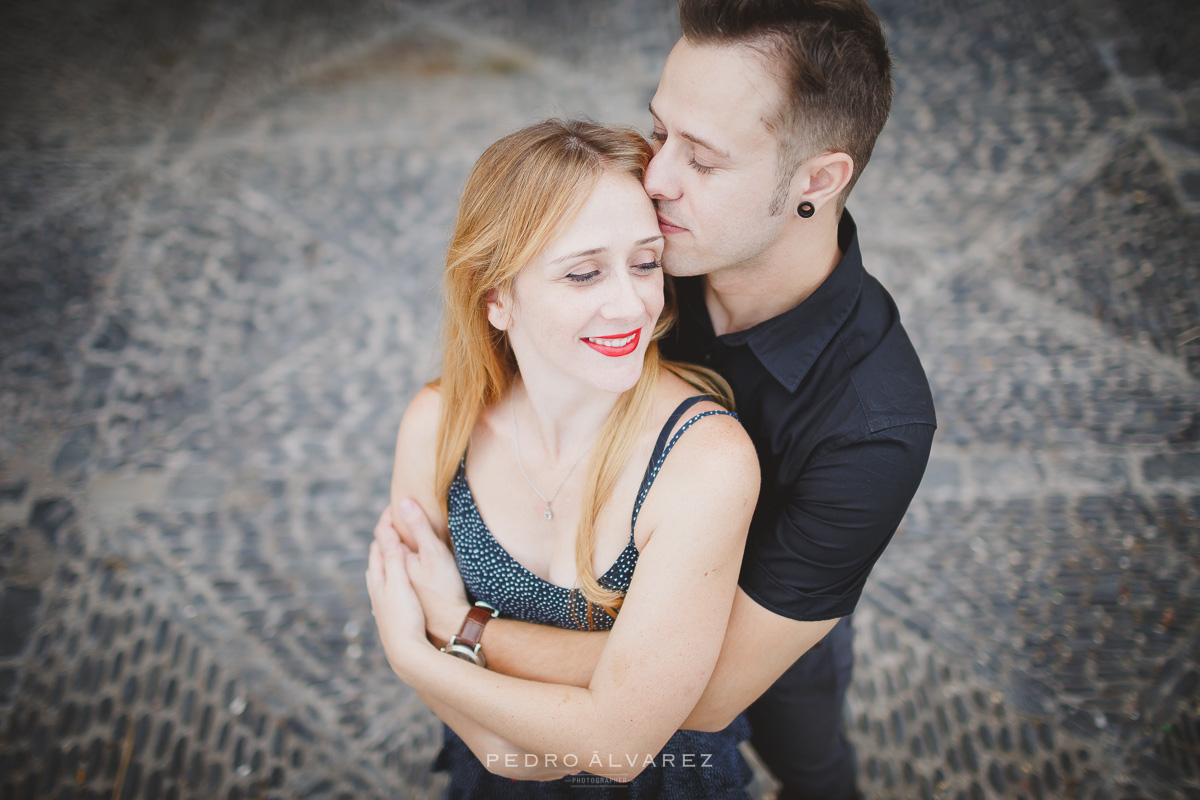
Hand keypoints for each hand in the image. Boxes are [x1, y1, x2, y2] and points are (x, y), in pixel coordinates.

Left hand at [382, 500, 470, 646]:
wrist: (407, 651)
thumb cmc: (407, 613)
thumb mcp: (402, 577)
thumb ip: (394, 552)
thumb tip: (389, 526)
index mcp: (379, 573)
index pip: (380, 538)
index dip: (387, 520)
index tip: (398, 505)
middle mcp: (378, 584)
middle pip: (380, 552)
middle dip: (388, 534)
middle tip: (402, 517)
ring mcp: (385, 598)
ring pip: (385, 567)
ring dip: (393, 552)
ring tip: (403, 541)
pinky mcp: (394, 608)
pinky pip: (393, 580)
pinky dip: (397, 567)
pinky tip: (405, 575)